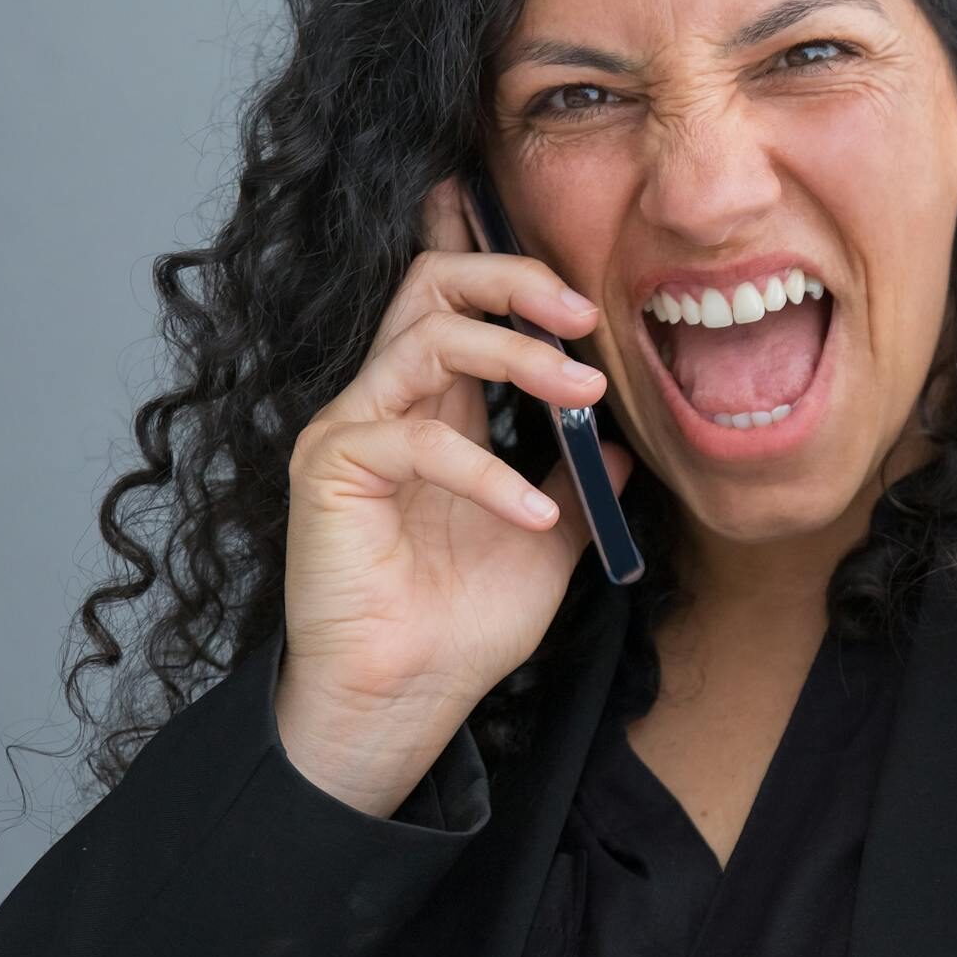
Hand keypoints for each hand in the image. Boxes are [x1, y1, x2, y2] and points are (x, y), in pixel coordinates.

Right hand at [274, 176, 634, 815]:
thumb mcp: (551, 542)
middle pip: (433, 284)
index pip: (458, 298)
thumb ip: (579, 486)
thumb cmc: (463, 626)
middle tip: (583, 312)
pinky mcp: (330, 469)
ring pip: (426, 337)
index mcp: (438, 405)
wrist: (407, 701)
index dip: (498, 255)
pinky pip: (417, 441)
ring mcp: (354, 428)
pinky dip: (488, 472)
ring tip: (583, 394)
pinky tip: (534, 516)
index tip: (571, 265)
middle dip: (512, 279)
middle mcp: (390, 401)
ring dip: (517, 355)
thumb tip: (626, 444)